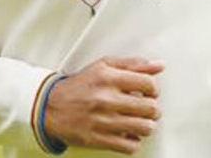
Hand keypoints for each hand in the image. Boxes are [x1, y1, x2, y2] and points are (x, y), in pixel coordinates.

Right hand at [44, 56, 163, 154]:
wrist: (51, 106)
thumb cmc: (81, 85)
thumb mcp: (104, 66)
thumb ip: (133, 64)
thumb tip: (159, 66)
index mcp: (108, 77)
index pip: (148, 83)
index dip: (154, 89)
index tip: (151, 92)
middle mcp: (106, 99)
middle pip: (150, 108)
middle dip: (153, 109)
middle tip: (148, 108)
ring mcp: (102, 121)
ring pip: (144, 128)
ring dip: (147, 126)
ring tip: (141, 122)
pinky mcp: (98, 139)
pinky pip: (130, 146)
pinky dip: (134, 142)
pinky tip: (129, 134)